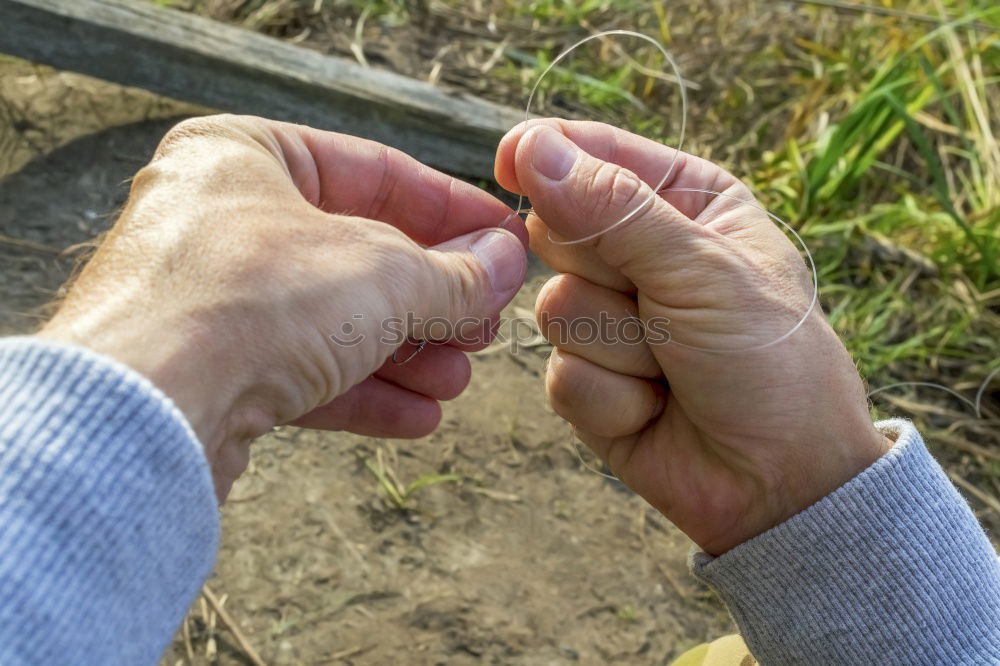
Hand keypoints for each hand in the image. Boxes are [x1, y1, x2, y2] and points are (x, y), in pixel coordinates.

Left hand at [40, 115, 527, 498]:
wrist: (147, 412)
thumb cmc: (252, 302)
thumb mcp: (383, 274)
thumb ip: (454, 272)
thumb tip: (505, 264)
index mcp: (245, 156)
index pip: (373, 171)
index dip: (451, 211)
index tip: (504, 242)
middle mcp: (218, 220)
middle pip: (355, 255)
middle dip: (430, 299)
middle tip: (485, 323)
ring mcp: (207, 298)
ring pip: (330, 320)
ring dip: (403, 354)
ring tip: (457, 379)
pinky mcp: (205, 370)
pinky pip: (298, 370)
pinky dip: (361, 392)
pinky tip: (418, 417)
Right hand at [496, 120, 888, 553]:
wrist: (780, 480)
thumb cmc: (768, 359)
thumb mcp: (701, 269)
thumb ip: (612, 210)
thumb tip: (530, 147)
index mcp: (682, 201)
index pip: (593, 156)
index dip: (551, 156)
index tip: (513, 159)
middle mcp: (640, 254)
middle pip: (554, 230)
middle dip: (603, 273)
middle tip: (660, 303)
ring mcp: (608, 319)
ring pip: (551, 307)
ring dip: (618, 346)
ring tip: (673, 366)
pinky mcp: (587, 379)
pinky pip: (558, 373)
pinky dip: (612, 397)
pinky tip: (655, 408)